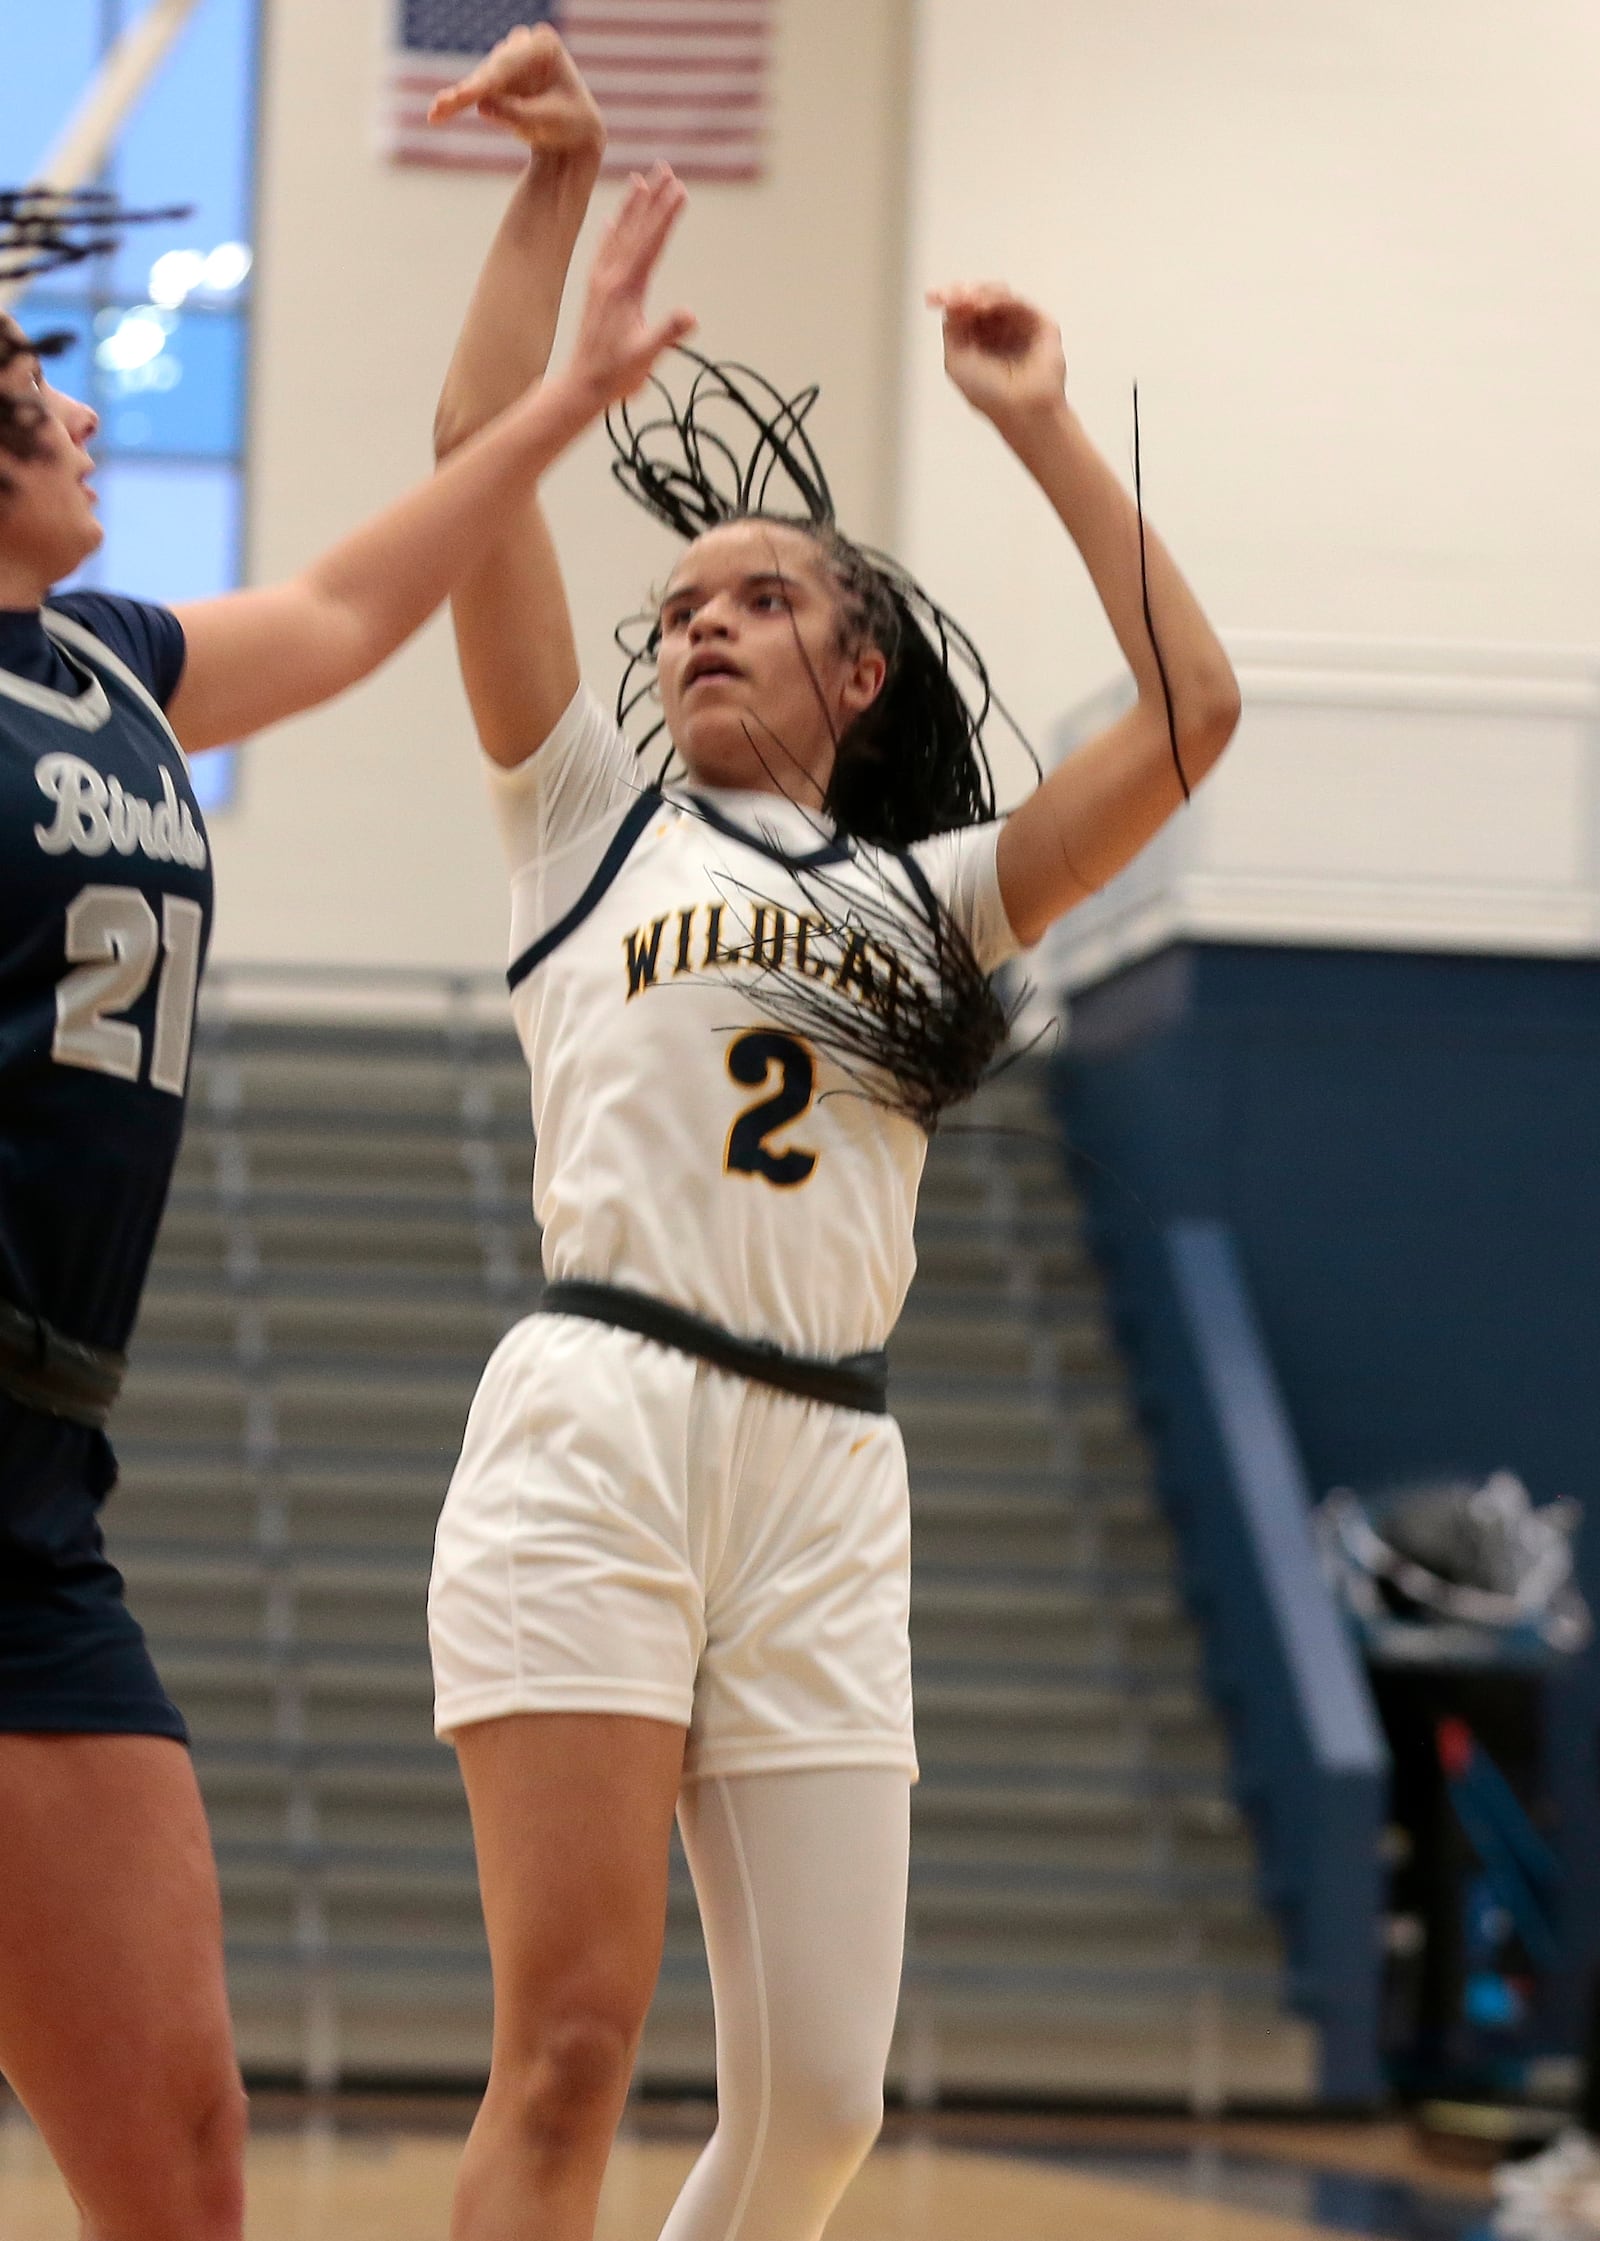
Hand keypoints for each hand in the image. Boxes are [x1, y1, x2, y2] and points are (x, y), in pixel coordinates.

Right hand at [427, 22, 605, 160]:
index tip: (467, 97)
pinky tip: (439, 113)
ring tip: (437, 113)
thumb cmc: (571, 125)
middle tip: (440, 108)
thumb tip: (481, 106)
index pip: (510, 66)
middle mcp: (524, 44)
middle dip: (467, 92)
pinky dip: (459, 103)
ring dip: (460, 98)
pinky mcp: (498, 78)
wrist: (575, 135)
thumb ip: (517, 114)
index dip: (486, 84)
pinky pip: (476, 91)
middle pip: (491, 71)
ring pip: (481, 80)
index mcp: (545, 46)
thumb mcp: (548, 122)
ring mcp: (509, 59)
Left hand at [565, 165, 695, 409]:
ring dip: (632, 207)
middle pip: (636, 228)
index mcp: (626, 288)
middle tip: (667, 169)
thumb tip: (690, 316)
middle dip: (653, 198)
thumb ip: (667, 334)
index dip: (667, 215)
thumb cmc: (616, 374)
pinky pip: (604, 252)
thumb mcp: (646, 356)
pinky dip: (610, 233)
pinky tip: (610, 221)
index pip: (651, 242)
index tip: (680, 189)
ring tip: (640, 180)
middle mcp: (611, 277)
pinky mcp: (595, 291)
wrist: (581, 386)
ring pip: (619, 234)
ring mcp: (601, 282)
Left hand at [928, 284, 1067, 430]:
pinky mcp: (1039, 324)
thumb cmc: (989, 395)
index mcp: (978, 341)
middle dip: (963, 293)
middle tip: (951, 297)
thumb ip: (953, 328)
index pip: (963, 311)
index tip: (933, 297)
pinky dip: (998, 300)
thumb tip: (954, 302)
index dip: (948, 300)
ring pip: (998, 295)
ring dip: (980, 294)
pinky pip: (1016, 303)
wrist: (1020, 408)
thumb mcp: (956, 360)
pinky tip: (983, 305)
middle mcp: (998, 331)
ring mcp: (1019, 326)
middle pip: (979, 297)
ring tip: (968, 301)